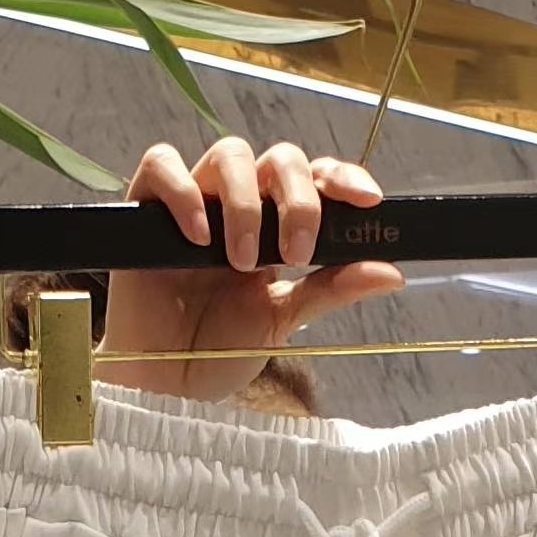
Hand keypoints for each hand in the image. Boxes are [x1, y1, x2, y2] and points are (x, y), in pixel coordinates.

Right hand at [96, 136, 402, 400]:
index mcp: (278, 225)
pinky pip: (163, 165)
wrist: (163, 383)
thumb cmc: (217, 349)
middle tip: (295, 254)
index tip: (368, 200)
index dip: (343, 177)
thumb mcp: (282, 321)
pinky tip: (198, 236)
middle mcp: (240, 203)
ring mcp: (194, 201)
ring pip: (229, 153)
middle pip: (280, 158)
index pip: (316, 177)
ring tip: (242, 261)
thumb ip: (329, 290)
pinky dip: (184, 191)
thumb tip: (390, 272)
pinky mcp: (147, 207)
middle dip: (297, 199)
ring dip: (246, 203)